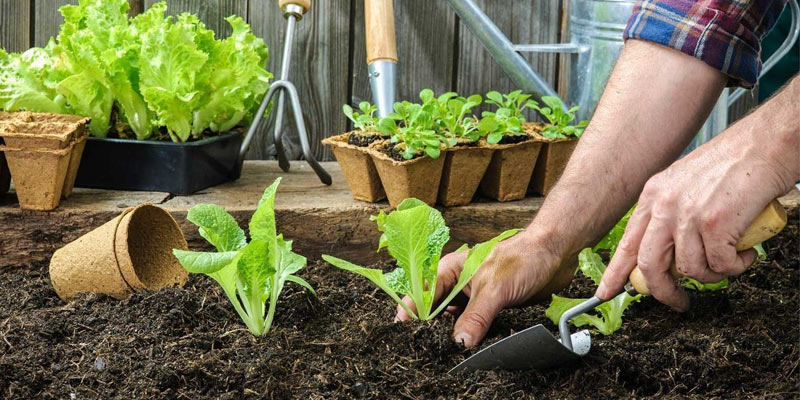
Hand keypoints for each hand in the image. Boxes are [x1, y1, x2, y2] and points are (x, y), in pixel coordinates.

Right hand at [394, 231, 573, 347]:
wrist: (555, 253)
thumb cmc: (523, 257)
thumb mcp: (494, 289)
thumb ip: (476, 317)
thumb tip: (459, 343)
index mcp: (450, 271)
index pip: (421, 295)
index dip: (411, 314)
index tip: (406, 333)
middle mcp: (458, 284)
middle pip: (435, 311)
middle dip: (432, 329)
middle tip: (430, 349)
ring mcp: (474, 297)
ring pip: (455, 321)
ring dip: (453, 335)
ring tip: (448, 351)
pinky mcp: (490, 308)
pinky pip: (474, 326)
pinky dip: (472, 337)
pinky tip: (472, 347)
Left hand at [595, 117, 795, 309]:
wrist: (766, 144)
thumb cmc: (735, 164)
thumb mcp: (686, 183)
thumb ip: (671, 214)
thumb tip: (670, 253)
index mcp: (653, 195)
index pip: (627, 243)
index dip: (615, 273)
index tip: (606, 293)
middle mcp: (664, 205)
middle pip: (649, 265)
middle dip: (663, 291)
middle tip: (678, 302)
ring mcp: (688, 215)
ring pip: (690, 270)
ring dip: (713, 276)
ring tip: (730, 262)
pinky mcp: (715, 224)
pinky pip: (720, 265)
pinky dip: (736, 267)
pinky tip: (745, 253)